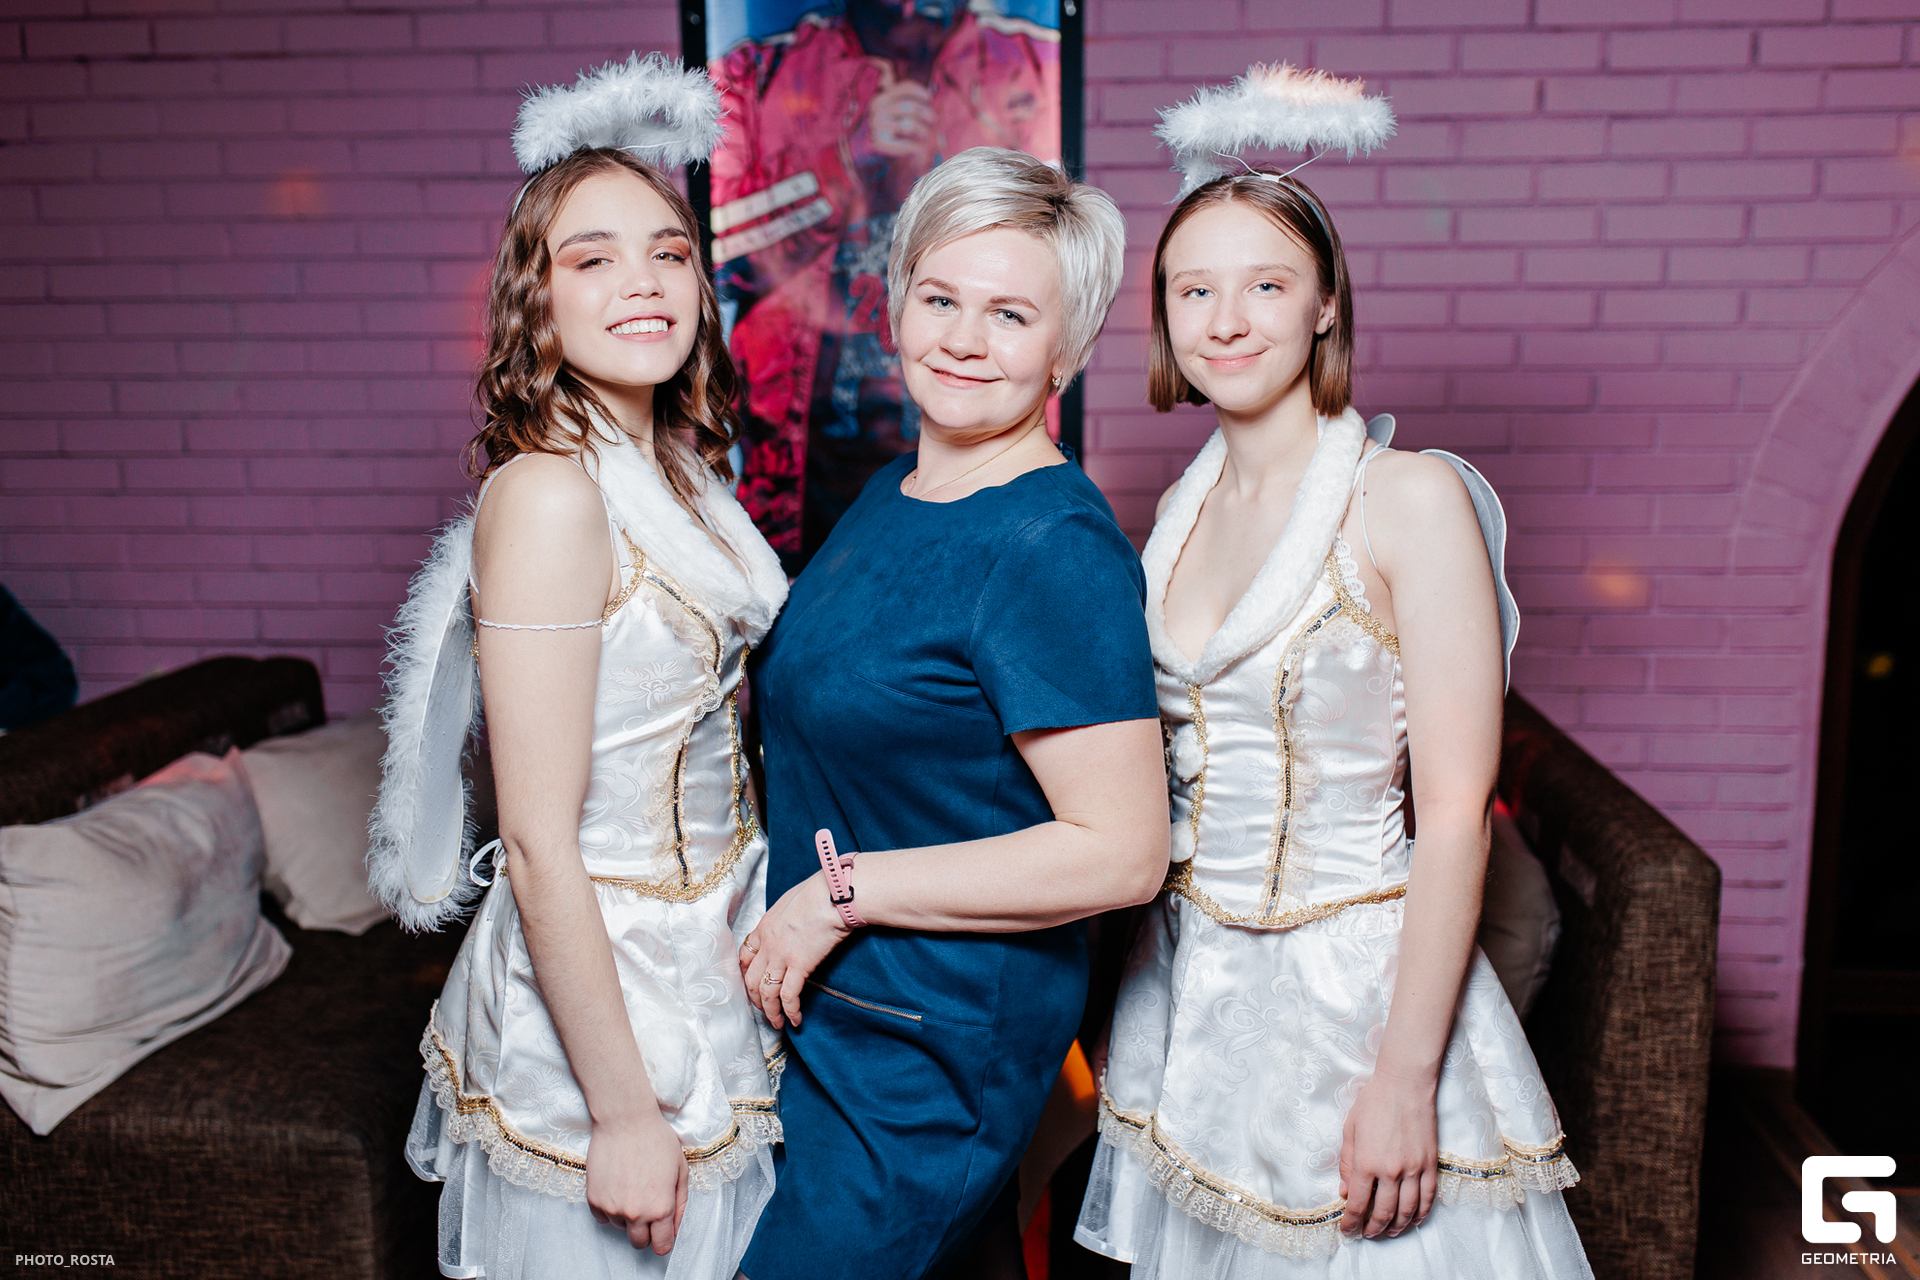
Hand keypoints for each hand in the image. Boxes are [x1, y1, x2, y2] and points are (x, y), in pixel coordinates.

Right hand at [586, 1111, 688, 1253]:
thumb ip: (680, 1203)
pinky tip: (618, 1186)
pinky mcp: (594, 1200)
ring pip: (621, 1228)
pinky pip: (603, 1217)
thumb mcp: (680, 1169)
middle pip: (639, 1243)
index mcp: (661, 1207)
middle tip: (647, 1210)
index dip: (664, 1241)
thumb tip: (675, 1227)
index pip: (662, 1245)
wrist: (625, 1119)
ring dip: (627, 1216)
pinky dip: (610, 1208)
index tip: (662, 1234)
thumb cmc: (656, 1139)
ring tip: (632, 1187)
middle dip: (645, 1233)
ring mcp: (612, 1208)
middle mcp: (636, 1213)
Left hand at [739, 871, 851, 1029]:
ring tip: (777, 1023)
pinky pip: (788, 996)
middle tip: (763, 1009)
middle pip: (750, 979)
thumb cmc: (820, 892)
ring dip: (770, 1012)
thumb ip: (785, 917)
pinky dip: (790, 1011)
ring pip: (766, 992)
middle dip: (755, 999)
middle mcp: (767, 944)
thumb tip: (792, 923)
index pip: (745, 956)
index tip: (752, 984)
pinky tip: (795, 1019)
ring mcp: (781, 956)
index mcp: (764, 926)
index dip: (746, 974)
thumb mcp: (792, 901)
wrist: (834, 895)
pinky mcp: (799, 966)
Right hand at [866, 79, 935, 156]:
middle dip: (926, 112)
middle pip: (910, 107)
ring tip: (925, 133)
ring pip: (909, 124)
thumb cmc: (890, 122)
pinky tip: (921, 148)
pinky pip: (905, 143)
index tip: (930, 98)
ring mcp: (877, 125)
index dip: (921, 91)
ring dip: (923, 130)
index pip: (906, 88)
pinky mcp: (880, 142)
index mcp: (882, 96)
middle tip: (933, 118)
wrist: (873, 146)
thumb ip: (898, 93)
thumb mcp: (892, 105)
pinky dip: (916, 146)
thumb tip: (901, 82)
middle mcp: (877, 109)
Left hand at [1337, 1065, 1438, 1239]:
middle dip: (1373, 1228)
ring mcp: (1414, 1170)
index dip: (1352, 1222)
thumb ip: (1348, 1164)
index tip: (1348, 1230)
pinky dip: (1421, 1213)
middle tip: (1366, 1234)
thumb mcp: (1350, 1131)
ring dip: (1397, 1226)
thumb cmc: (1373, 1103)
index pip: (1359, 1204)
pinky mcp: (1430, 1164)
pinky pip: (1428, 1197)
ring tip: (1387, 1232)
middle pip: (1384, 1213)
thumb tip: (1346, 1191)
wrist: (1405, 1085)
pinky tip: (1414, 1220)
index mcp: (1367, 1163)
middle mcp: (1391, 1171)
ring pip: (1408, 1210)